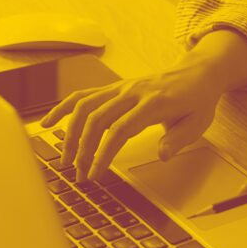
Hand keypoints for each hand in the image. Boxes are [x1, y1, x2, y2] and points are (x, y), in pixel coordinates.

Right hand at [39, 56, 227, 181]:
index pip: (121, 129)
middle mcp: (132, 92)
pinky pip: (83, 95)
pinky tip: (48, 121)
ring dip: (70, 132)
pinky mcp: (114, 87)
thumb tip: (162, 155)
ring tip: (64, 157)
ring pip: (85, 106)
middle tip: (78, 174)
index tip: (95, 173)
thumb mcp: (198, 123)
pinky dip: (63, 107)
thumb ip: (178, 139)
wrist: (197, 73)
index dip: (104, 152)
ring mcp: (120, 88)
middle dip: (83, 149)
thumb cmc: (197, 100)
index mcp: (154, 102)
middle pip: (97, 119)